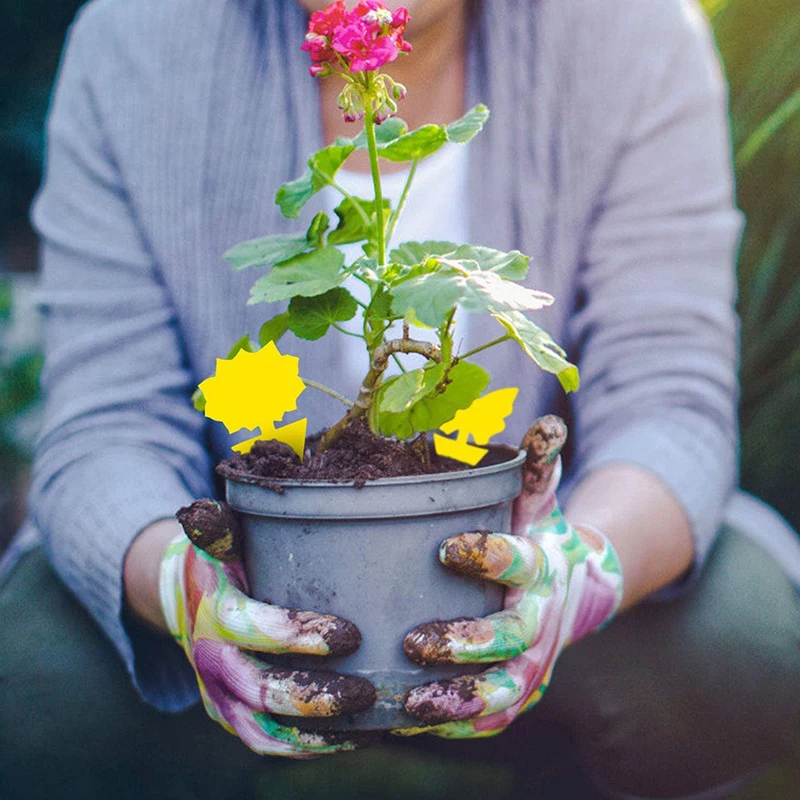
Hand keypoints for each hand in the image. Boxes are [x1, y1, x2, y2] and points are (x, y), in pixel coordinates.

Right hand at [162, 500, 375, 756]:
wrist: (187, 601)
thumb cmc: (224, 563)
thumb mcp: (223, 540)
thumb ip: (220, 527)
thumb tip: (204, 508)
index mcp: (214, 612)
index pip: (251, 629)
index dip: (296, 636)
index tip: (350, 634)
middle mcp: (212, 662)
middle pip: (260, 691)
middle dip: (315, 694)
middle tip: (367, 690)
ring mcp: (221, 697)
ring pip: (265, 731)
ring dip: (317, 731)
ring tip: (368, 718)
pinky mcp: (235, 718)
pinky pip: (270, 744)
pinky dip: (311, 748)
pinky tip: (358, 736)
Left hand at [400, 417, 623, 737]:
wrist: (572, 589)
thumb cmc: (536, 537)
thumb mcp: (537, 501)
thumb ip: (537, 466)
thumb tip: (547, 422)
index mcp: (539, 567)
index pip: (520, 562)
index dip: (489, 557)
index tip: (447, 547)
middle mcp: (540, 620)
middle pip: (510, 637)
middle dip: (466, 642)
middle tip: (415, 641)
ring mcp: (531, 661)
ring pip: (502, 690)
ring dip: (459, 698)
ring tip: (409, 699)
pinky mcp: (517, 690)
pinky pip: (492, 718)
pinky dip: (456, 724)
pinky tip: (412, 721)